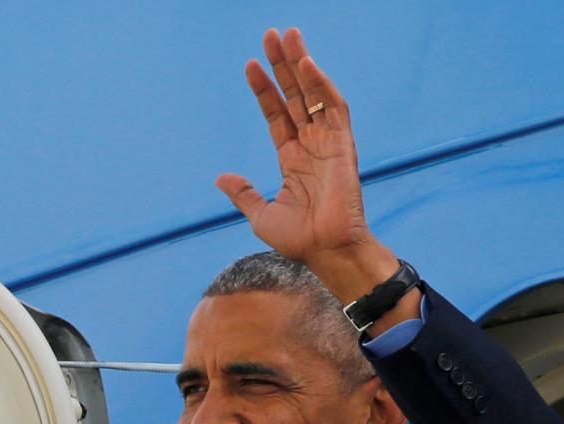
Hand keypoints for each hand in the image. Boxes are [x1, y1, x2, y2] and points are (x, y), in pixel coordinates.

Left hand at [216, 28, 401, 304]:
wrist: (325, 250)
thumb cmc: (299, 239)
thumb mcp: (261, 214)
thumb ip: (244, 193)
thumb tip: (220, 178)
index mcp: (292, 159)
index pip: (276, 115)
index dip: (264, 90)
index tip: (249, 65)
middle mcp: (311, 145)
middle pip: (295, 95)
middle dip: (283, 65)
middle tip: (271, 34)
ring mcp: (328, 142)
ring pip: (314, 93)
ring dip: (301, 64)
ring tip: (288, 36)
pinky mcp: (343, 144)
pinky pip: (333, 107)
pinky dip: (322, 85)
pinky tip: (307, 64)